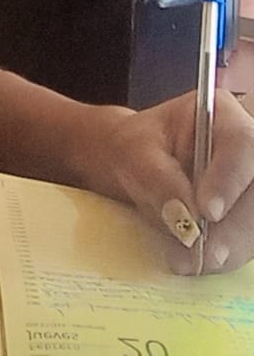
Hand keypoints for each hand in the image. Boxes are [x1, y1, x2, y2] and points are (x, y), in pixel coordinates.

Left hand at [103, 89, 253, 273]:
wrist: (137, 165)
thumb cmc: (137, 148)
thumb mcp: (135, 153)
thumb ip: (159, 179)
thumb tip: (185, 218)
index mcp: (221, 115)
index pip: (241, 143)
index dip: (229, 179)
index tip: (208, 212)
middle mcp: (244, 147)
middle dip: (233, 227)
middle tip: (200, 253)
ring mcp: (248, 181)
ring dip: (229, 247)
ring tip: (188, 261)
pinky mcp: (245, 212)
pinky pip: (247, 239)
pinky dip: (224, 255)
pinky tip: (195, 261)